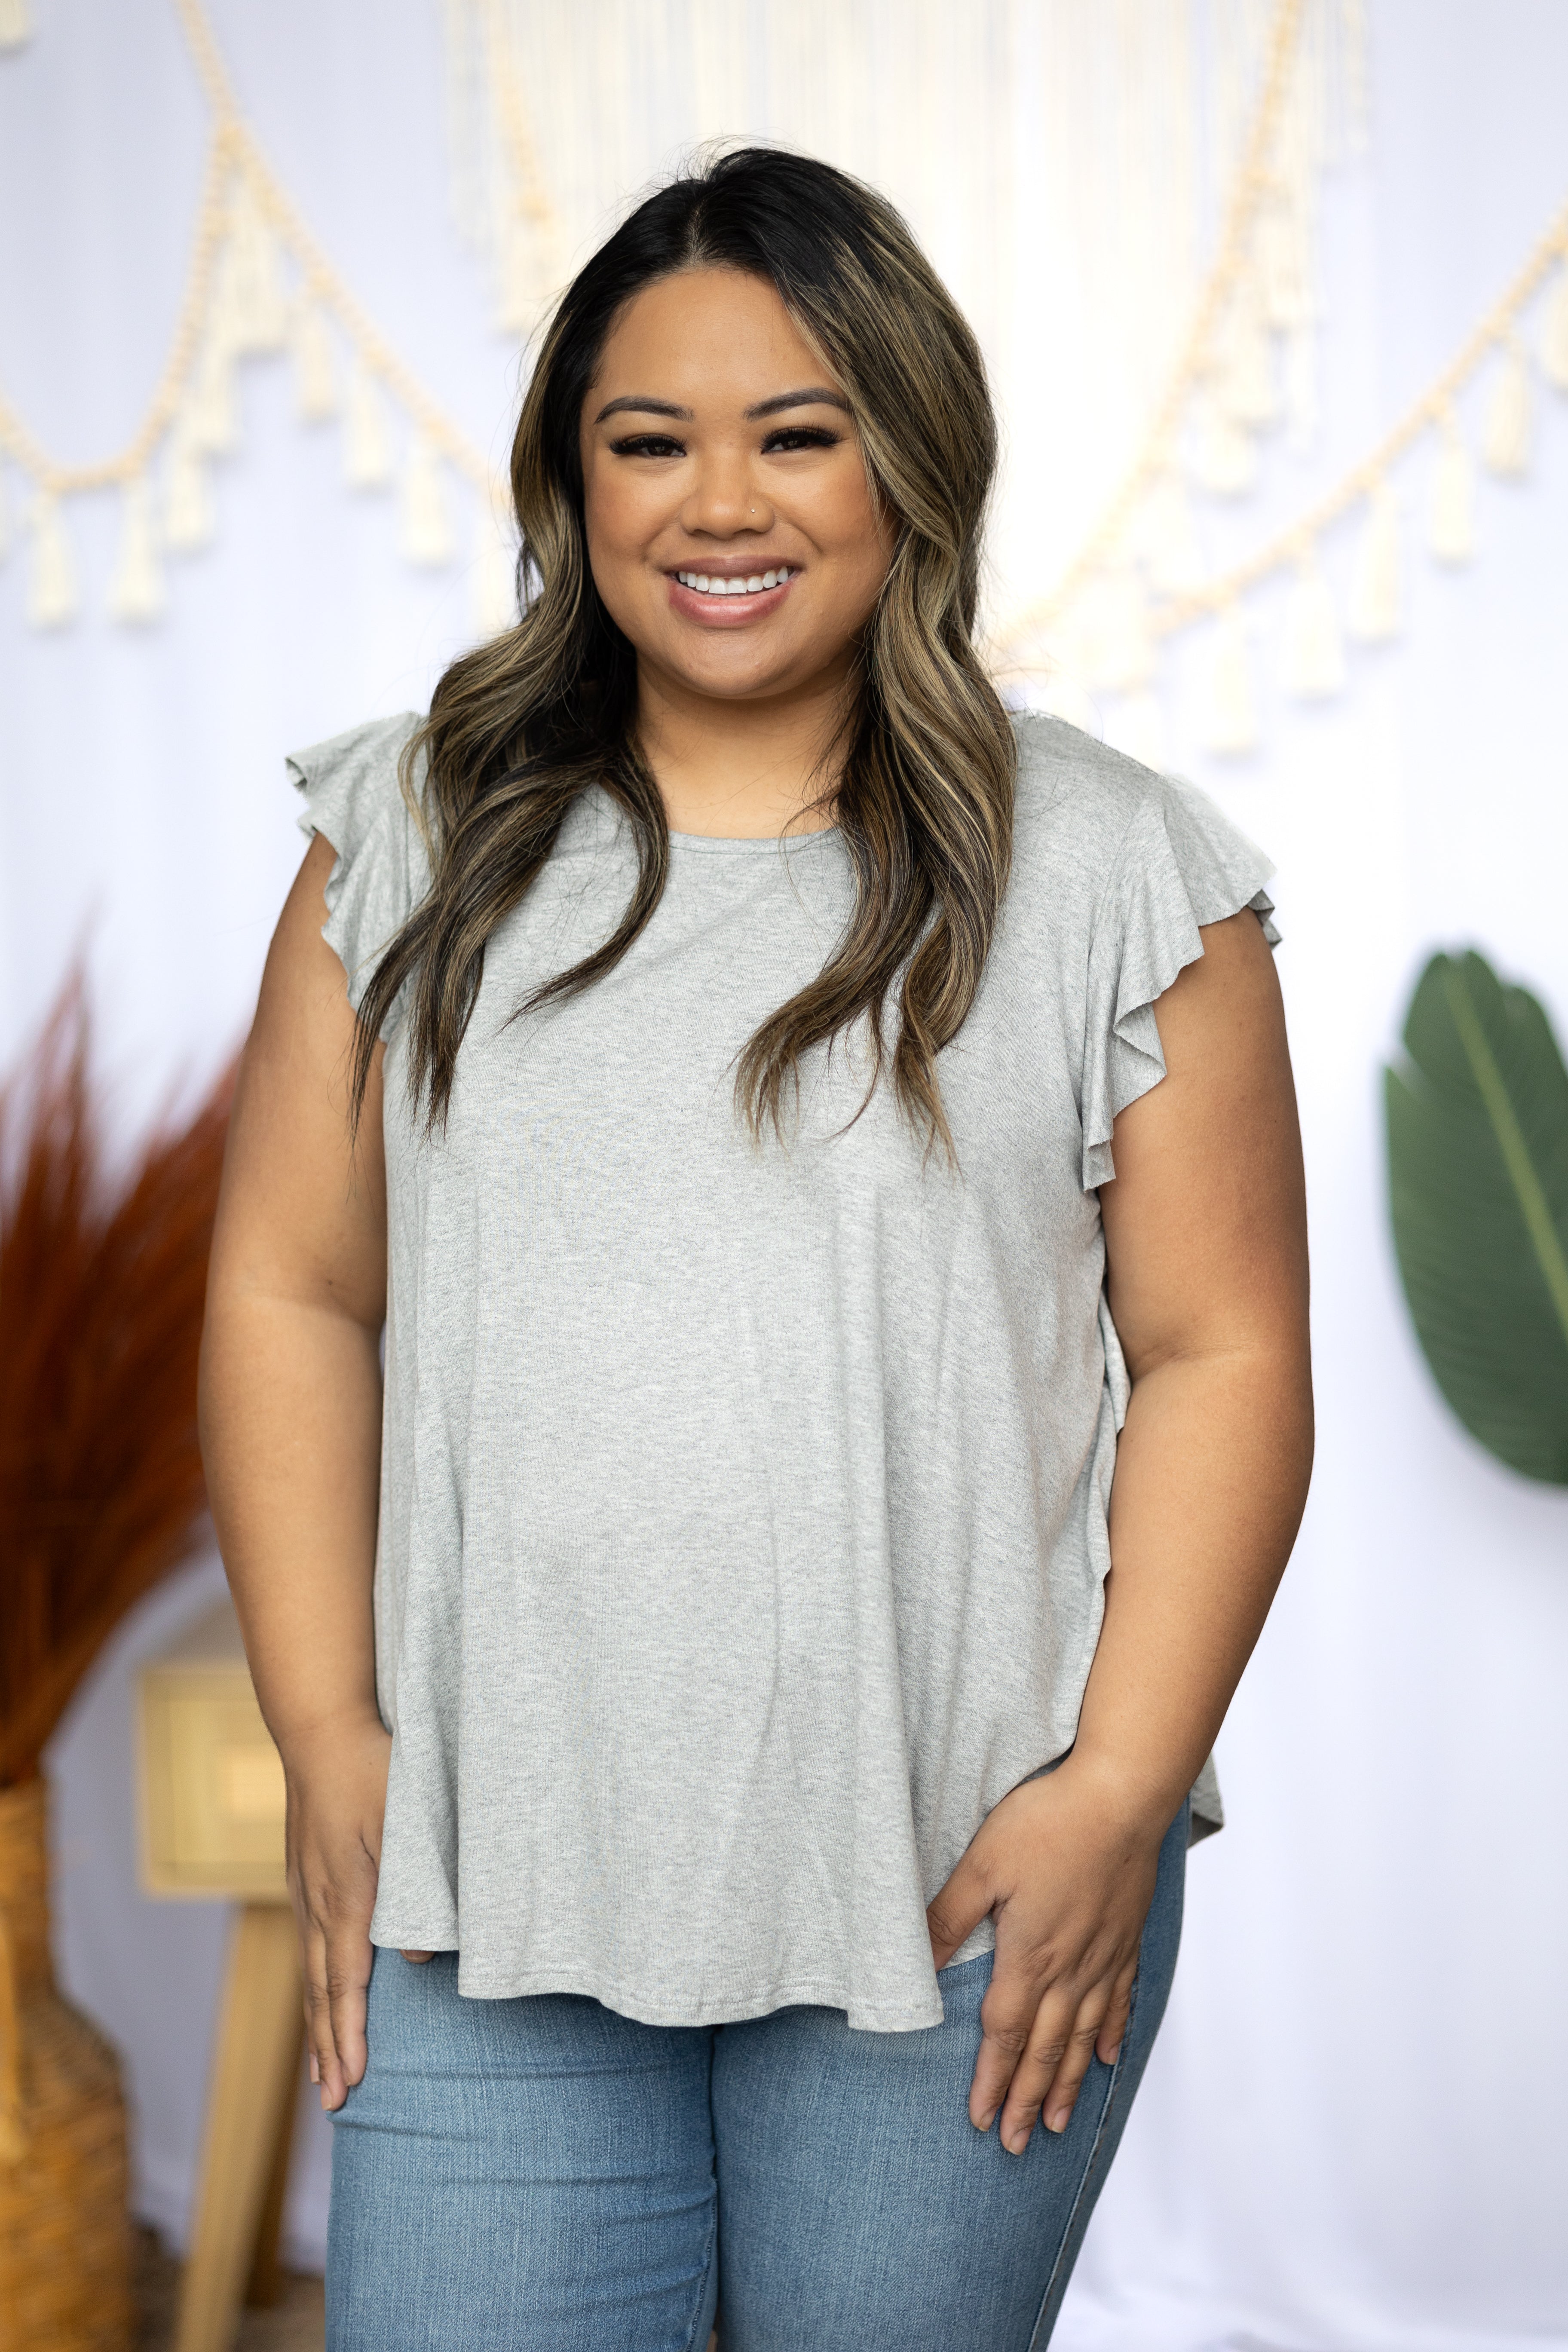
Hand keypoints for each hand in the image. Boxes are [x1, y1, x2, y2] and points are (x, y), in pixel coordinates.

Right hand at [282, 1712, 407, 2110]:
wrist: (320, 1729)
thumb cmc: (372, 1770)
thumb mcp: (404, 1823)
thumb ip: (416, 1892)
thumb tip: (419, 1963)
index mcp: (346, 1897)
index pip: (346, 1985)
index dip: (348, 2037)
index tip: (349, 2084)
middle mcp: (319, 1903)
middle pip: (322, 1993)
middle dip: (328, 2050)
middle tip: (334, 2104)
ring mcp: (307, 1889)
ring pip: (311, 1974)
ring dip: (319, 2025)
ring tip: (321, 2070)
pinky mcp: (306, 1873)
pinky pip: (308, 1945)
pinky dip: (313, 1984)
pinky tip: (319, 1995)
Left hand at [925, 1755, 1167, 2155]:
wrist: (1121, 1797)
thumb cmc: (1049, 1822)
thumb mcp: (982, 1864)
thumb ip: (948, 1918)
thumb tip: (915, 1963)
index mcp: (1029, 1955)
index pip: (1005, 2034)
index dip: (992, 2080)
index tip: (981, 2119)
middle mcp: (1070, 1969)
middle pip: (1045, 2050)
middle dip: (1028, 2101)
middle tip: (1017, 2144)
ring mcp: (1104, 1956)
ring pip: (1084, 2037)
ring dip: (1069, 2084)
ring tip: (1060, 2125)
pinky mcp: (1126, 1937)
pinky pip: (1120, 2000)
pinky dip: (1113, 2035)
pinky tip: (1108, 2060)